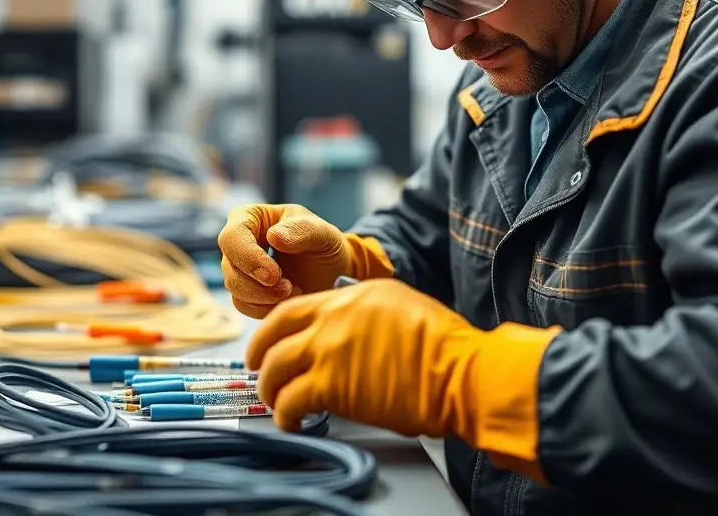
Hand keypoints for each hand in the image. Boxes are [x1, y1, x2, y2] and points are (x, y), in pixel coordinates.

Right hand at [218, 204, 355, 318]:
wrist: (331, 272)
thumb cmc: (324, 245)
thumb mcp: (322, 233)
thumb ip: (302, 230)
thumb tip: (274, 236)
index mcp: (250, 217)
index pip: (232, 237)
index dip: (249, 258)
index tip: (274, 275)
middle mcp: (238, 241)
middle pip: (229, 266)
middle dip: (259, 284)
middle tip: (289, 288)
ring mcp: (238, 267)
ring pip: (234, 288)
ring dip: (265, 298)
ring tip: (294, 291)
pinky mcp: (244, 291)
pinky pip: (243, 305)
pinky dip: (265, 308)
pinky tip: (287, 299)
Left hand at [246, 279, 483, 437]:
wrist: (459, 373)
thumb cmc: (446, 347)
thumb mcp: (403, 306)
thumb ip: (369, 313)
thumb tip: (355, 329)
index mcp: (351, 296)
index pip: (294, 308)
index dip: (274, 330)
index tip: (268, 344)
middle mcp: (333, 317)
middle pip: (274, 335)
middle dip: (259, 357)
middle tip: (258, 373)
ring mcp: (329, 349)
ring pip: (275, 368)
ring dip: (269, 390)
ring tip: (276, 405)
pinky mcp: (331, 385)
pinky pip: (290, 401)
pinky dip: (285, 416)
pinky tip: (292, 423)